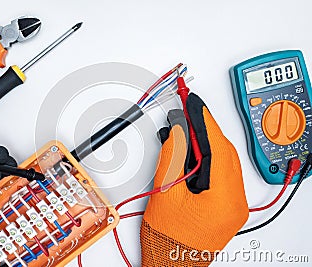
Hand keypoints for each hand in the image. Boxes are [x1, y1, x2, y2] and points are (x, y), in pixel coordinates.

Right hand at [140, 93, 248, 265]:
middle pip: (223, 152)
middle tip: (185, 112)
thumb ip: (172, 156)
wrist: (169, 263)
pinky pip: (218, 173)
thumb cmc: (166, 240)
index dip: (205, 121)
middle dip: (202, 130)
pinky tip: (188, 151)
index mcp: (225, 198)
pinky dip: (203, 159)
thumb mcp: (166, 193)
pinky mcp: (225, 203)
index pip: (218, 147)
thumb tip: (177, 130)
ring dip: (201, 144)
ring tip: (182, 130)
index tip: (194, 103)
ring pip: (221, 161)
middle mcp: (235, 201)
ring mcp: (233, 203)